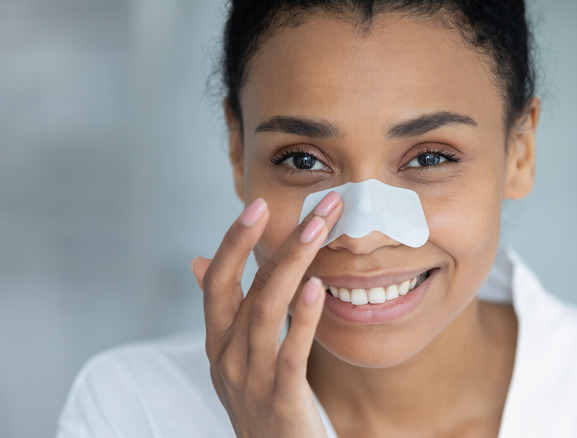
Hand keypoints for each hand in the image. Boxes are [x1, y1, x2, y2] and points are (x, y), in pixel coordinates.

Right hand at [191, 192, 341, 437]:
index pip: (218, 280)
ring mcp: (250, 379)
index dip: (235, 240)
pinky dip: (303, 318)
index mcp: (217, 341)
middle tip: (317, 206)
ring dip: (295, 264)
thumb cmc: (259, 402)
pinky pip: (291, 353)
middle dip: (280, 241)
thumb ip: (222, 310)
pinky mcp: (281, 400)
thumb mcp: (232, 356)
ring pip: (268, 310)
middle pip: (247, 286)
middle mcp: (226, 356)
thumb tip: (197, 262)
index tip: (259, 203)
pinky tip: (319, 288)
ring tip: (320, 229)